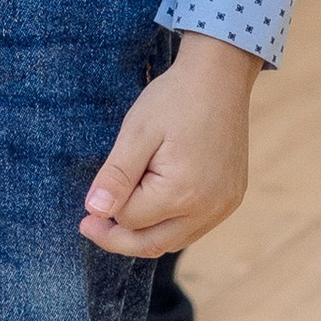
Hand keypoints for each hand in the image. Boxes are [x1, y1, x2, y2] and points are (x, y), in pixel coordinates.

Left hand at [81, 32, 255, 257]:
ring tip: (119, 215)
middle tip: (89, 224)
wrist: (219, 77)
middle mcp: (209, 208)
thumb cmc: (174, 99)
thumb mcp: (136, 133)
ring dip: (144, 235)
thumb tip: (95, 211)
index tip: (89, 201)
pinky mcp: (231, 199)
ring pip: (174, 241)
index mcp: (183, 193)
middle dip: (117, 238)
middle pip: (152, 243)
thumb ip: (116, 176)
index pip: (130, 220)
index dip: (107, 210)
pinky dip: (169, 225)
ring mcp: (225, 206)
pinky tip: (153, 209)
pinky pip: (194, 228)